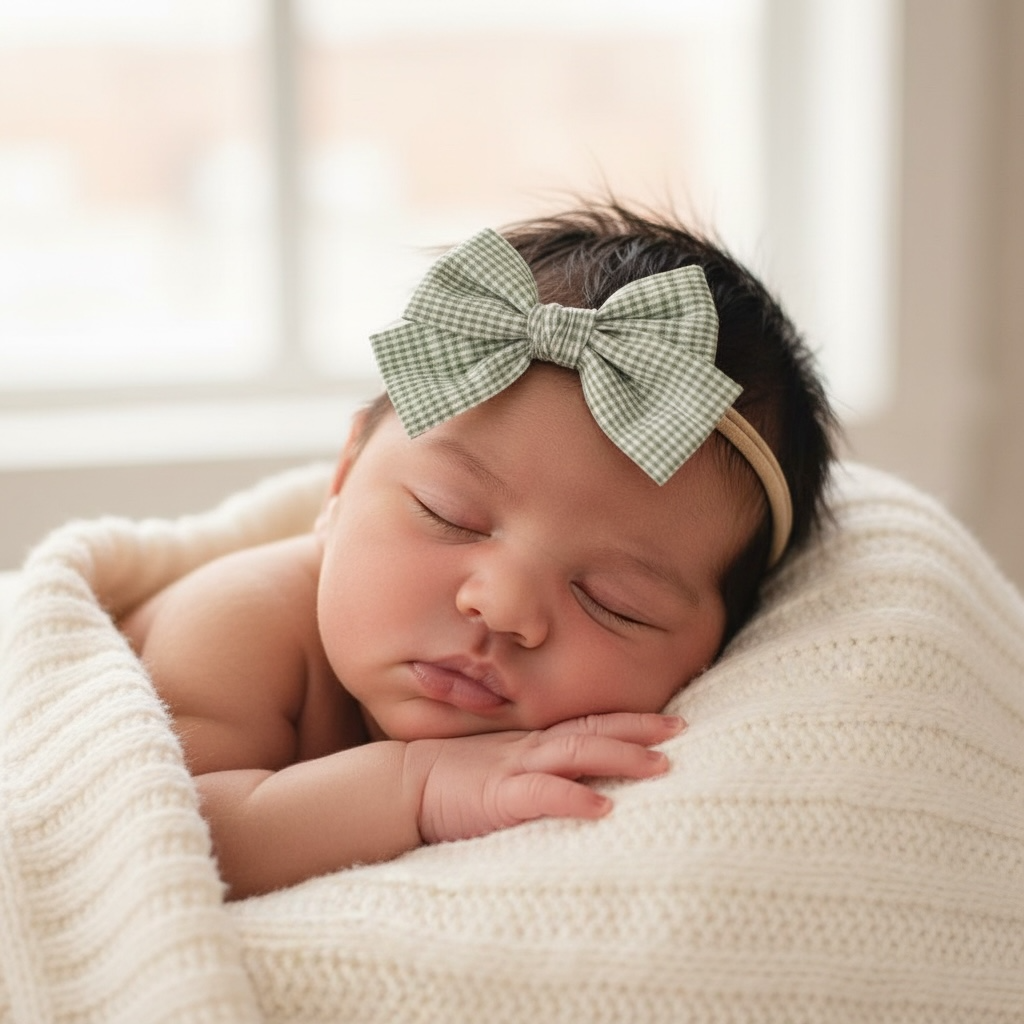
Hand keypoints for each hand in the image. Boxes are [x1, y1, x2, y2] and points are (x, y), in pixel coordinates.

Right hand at [409, 712, 684, 844]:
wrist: (399, 786)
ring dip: (622, 757)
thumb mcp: (498, 767)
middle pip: (594, 730)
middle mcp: (531, 750)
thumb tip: (579, 780)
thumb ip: (535, 769)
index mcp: (532, 744)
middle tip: (682, 730)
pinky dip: (575, 798)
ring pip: (578, 754)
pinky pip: (542, 795)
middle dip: (640, 729)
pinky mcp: (499, 798)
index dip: (630, 720)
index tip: (670, 720)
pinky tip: (605, 808)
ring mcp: (516, 770)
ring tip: (661, 766)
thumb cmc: (450, 780)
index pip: (589, 724)